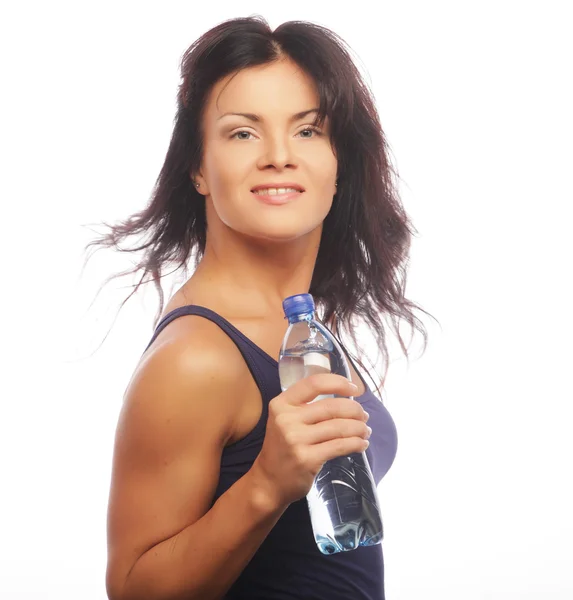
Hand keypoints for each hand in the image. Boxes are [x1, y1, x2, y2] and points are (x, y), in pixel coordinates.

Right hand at [250, 373, 370, 507]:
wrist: (268, 481)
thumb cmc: (282, 447)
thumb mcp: (285, 419)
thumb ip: (306, 406)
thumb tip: (346, 398)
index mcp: (281, 404)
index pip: (314, 383)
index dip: (338, 383)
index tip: (354, 389)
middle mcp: (286, 419)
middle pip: (332, 406)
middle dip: (354, 410)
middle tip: (364, 416)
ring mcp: (296, 440)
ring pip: (339, 427)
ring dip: (359, 428)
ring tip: (365, 431)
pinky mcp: (306, 459)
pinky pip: (339, 446)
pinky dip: (356, 443)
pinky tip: (361, 444)